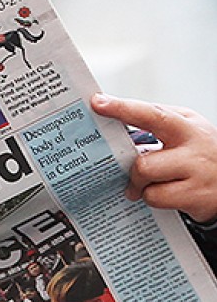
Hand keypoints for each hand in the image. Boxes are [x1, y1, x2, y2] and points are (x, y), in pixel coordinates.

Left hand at [92, 93, 216, 222]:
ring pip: (145, 179)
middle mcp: (193, 147)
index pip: (151, 114)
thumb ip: (156, 122)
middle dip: (130, 169)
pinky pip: (155, 198)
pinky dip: (152, 197)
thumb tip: (116, 119)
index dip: (123, 108)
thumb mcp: (187, 129)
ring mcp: (196, 173)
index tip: (98, 103)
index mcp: (186, 126)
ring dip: (140, 184)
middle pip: (142, 160)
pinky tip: (165, 193)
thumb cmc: (202, 153)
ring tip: (151, 183)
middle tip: (128, 171)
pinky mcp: (195, 196)